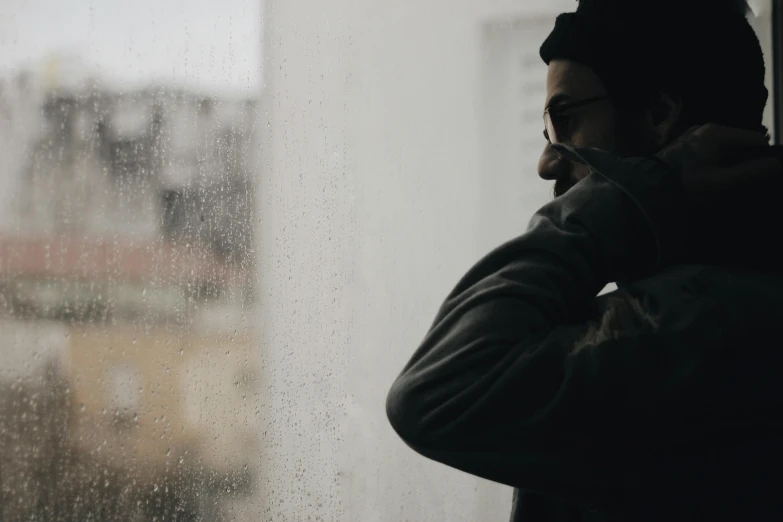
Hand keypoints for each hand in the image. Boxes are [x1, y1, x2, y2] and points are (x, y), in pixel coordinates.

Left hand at [655, 123, 780, 198]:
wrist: (646, 190)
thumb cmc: (686, 186)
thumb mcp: (722, 182)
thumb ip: (751, 173)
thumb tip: (775, 165)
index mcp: (718, 133)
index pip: (756, 140)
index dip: (763, 158)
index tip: (761, 177)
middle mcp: (706, 129)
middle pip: (740, 144)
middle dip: (746, 162)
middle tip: (743, 184)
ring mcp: (692, 137)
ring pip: (725, 148)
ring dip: (730, 164)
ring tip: (726, 184)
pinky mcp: (683, 147)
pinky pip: (709, 152)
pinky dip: (715, 163)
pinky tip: (711, 179)